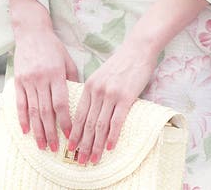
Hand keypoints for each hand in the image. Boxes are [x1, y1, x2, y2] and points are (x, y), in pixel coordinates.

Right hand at [13, 26, 79, 151]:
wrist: (32, 33)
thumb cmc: (54, 47)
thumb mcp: (67, 59)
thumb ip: (72, 78)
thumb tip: (80, 99)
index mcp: (56, 74)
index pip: (62, 103)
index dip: (66, 121)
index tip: (71, 135)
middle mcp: (42, 79)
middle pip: (47, 111)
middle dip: (51, 132)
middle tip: (56, 149)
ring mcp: (28, 81)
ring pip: (33, 111)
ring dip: (37, 130)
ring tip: (42, 146)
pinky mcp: (18, 81)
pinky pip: (20, 104)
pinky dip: (23, 119)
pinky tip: (25, 132)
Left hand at [67, 39, 157, 164]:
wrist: (138, 48)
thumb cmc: (122, 62)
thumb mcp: (102, 74)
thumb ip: (95, 90)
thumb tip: (91, 111)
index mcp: (89, 86)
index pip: (78, 115)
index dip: (75, 133)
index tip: (71, 148)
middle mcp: (97, 91)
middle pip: (88, 123)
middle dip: (83, 145)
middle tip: (80, 161)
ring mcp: (111, 94)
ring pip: (100, 125)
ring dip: (96, 145)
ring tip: (94, 159)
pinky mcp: (126, 96)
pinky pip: (116, 121)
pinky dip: (112, 136)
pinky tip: (110, 147)